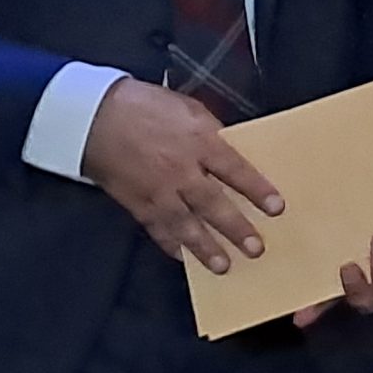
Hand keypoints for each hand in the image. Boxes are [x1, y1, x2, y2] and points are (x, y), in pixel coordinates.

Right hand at [79, 78, 283, 274]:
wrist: (95, 118)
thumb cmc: (146, 107)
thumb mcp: (190, 109)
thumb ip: (214, 133)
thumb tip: (233, 151)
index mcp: (199, 142)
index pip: (236, 170)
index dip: (257, 190)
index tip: (276, 208)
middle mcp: (181, 170)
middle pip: (213, 204)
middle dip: (235, 228)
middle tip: (256, 249)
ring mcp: (157, 191)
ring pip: (186, 225)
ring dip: (206, 248)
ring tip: (224, 266)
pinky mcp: (137, 204)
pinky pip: (158, 229)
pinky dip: (171, 245)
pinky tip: (184, 257)